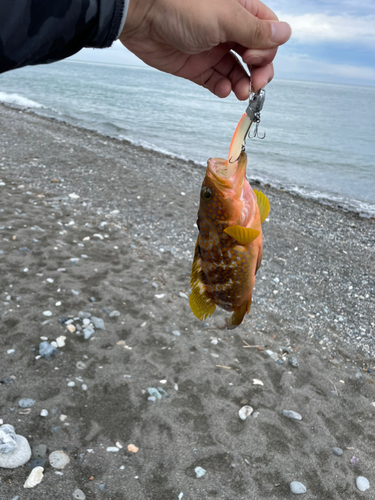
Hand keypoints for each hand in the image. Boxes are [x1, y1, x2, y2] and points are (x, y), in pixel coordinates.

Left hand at [120, 0, 290, 99]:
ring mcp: (212, 49)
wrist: (142, 16)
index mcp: (239, 12)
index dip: (267, 50)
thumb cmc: (180, 6)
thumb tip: (286, 33)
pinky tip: (223, 90)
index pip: (267, 34)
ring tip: (241, 92)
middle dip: (259, 72)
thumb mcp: (226, 18)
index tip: (254, 58)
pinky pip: (216, 80)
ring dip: (243, 83)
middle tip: (256, 84)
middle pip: (255, 56)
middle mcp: (228, 31)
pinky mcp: (195, 66)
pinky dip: (223, 87)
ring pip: (237, 71)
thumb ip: (255, 30)